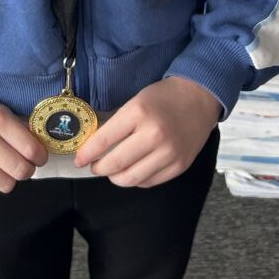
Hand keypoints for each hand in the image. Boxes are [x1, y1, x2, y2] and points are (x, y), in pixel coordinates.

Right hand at [0, 96, 47, 197]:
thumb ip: (20, 129)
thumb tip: (41, 151)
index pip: (31, 149)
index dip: (40, 156)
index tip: (38, 157)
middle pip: (21, 171)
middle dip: (27, 169)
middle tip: (22, 163)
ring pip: (7, 185)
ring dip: (8, 177)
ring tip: (1, 165)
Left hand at [73, 77, 221, 188]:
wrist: (199, 97)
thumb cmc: (163, 97)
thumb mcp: (135, 101)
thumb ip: (117, 124)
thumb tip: (94, 146)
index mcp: (138, 113)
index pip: (103, 140)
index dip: (86, 153)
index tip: (79, 159)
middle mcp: (154, 135)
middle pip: (115, 164)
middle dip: (98, 168)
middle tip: (94, 166)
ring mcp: (169, 152)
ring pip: (131, 179)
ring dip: (115, 178)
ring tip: (112, 171)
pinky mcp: (180, 165)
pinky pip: (149, 182)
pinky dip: (136, 179)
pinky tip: (133, 170)